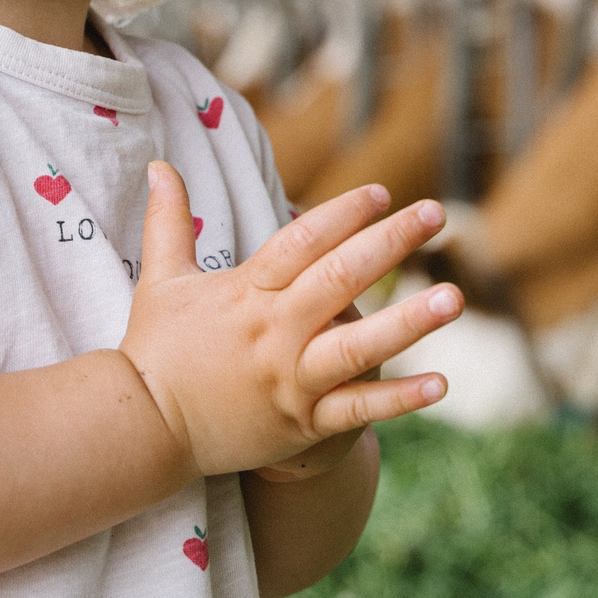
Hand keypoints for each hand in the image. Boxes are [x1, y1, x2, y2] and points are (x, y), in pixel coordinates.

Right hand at [117, 164, 461, 478]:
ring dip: (409, 322)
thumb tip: (157, 164)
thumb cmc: (156, 352)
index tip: (381, 192)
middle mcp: (274, 332)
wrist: (143, 433)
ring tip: (454, 297)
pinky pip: (357, 409)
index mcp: (246, 293)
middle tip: (436, 213)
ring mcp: (290, 379)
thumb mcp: (160, 280)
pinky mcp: (301, 423)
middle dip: (389, 243)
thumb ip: (168, 221)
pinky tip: (441, 384)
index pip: (302, 242)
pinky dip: (399, 400)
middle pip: (338, 279)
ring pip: (357, 347)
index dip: (342, 214)